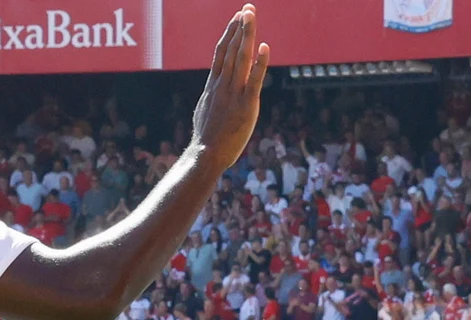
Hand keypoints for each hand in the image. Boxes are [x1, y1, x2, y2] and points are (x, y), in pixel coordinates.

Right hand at [190, 6, 270, 170]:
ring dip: (247, 35)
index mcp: (213, 85)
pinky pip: (254, 80)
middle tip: (247, 9)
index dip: (229, 33)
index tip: (237, 18)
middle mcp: (222, 84)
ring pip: (241, 58)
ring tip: (251, 16)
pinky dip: (260, 63)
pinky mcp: (246, 106)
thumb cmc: (207, 138)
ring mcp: (233, 94)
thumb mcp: (205, 110)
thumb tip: (213, 91)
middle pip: (231, 49)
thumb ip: (212, 96)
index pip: (221, 52)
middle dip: (239, 28)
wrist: (206, 154)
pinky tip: (264, 47)